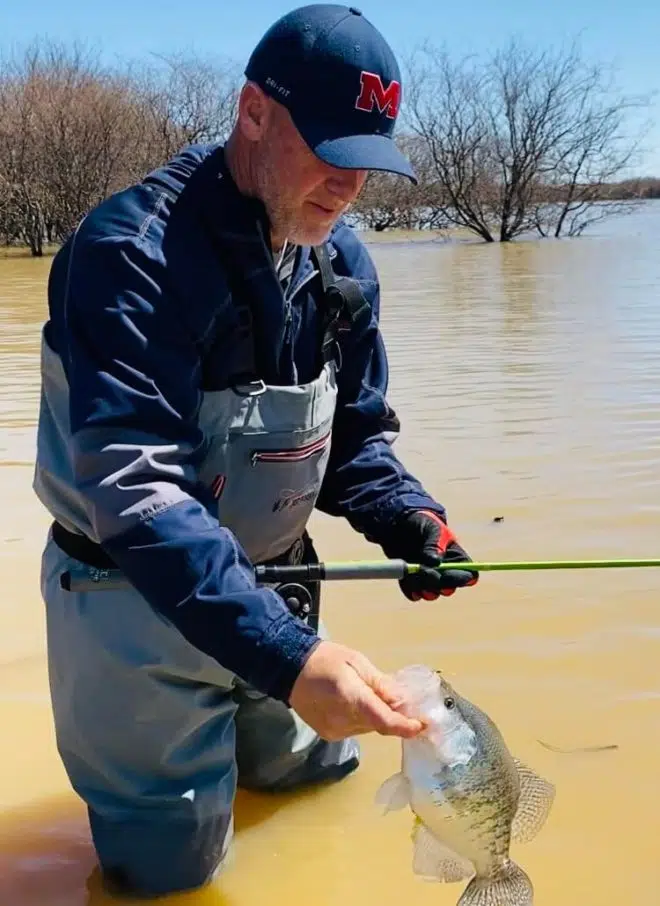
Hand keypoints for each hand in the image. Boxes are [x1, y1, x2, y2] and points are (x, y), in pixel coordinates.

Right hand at [289, 640, 424, 741]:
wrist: (288, 668)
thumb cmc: (325, 659)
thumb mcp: (356, 662)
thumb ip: (380, 683)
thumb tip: (402, 700)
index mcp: (350, 698)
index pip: (384, 721)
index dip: (405, 726)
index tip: (422, 726)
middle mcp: (342, 720)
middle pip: (379, 724)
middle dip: (394, 715)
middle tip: (404, 701)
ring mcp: (334, 731)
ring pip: (368, 728)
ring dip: (377, 716)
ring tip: (373, 696)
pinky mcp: (329, 735)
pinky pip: (355, 729)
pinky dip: (362, 719)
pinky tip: (356, 703)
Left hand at [378, 509, 478, 600]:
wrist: (399, 524)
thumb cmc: (422, 523)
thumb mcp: (431, 528)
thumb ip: (434, 544)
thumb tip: (435, 562)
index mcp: (458, 559)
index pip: (469, 576)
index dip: (460, 579)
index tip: (446, 573)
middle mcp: (446, 573)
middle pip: (448, 589)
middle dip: (437, 583)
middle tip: (424, 571)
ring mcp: (430, 580)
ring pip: (431, 594)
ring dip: (421, 586)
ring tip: (411, 571)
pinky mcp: (414, 584)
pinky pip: (414, 594)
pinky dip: (409, 588)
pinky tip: (405, 575)